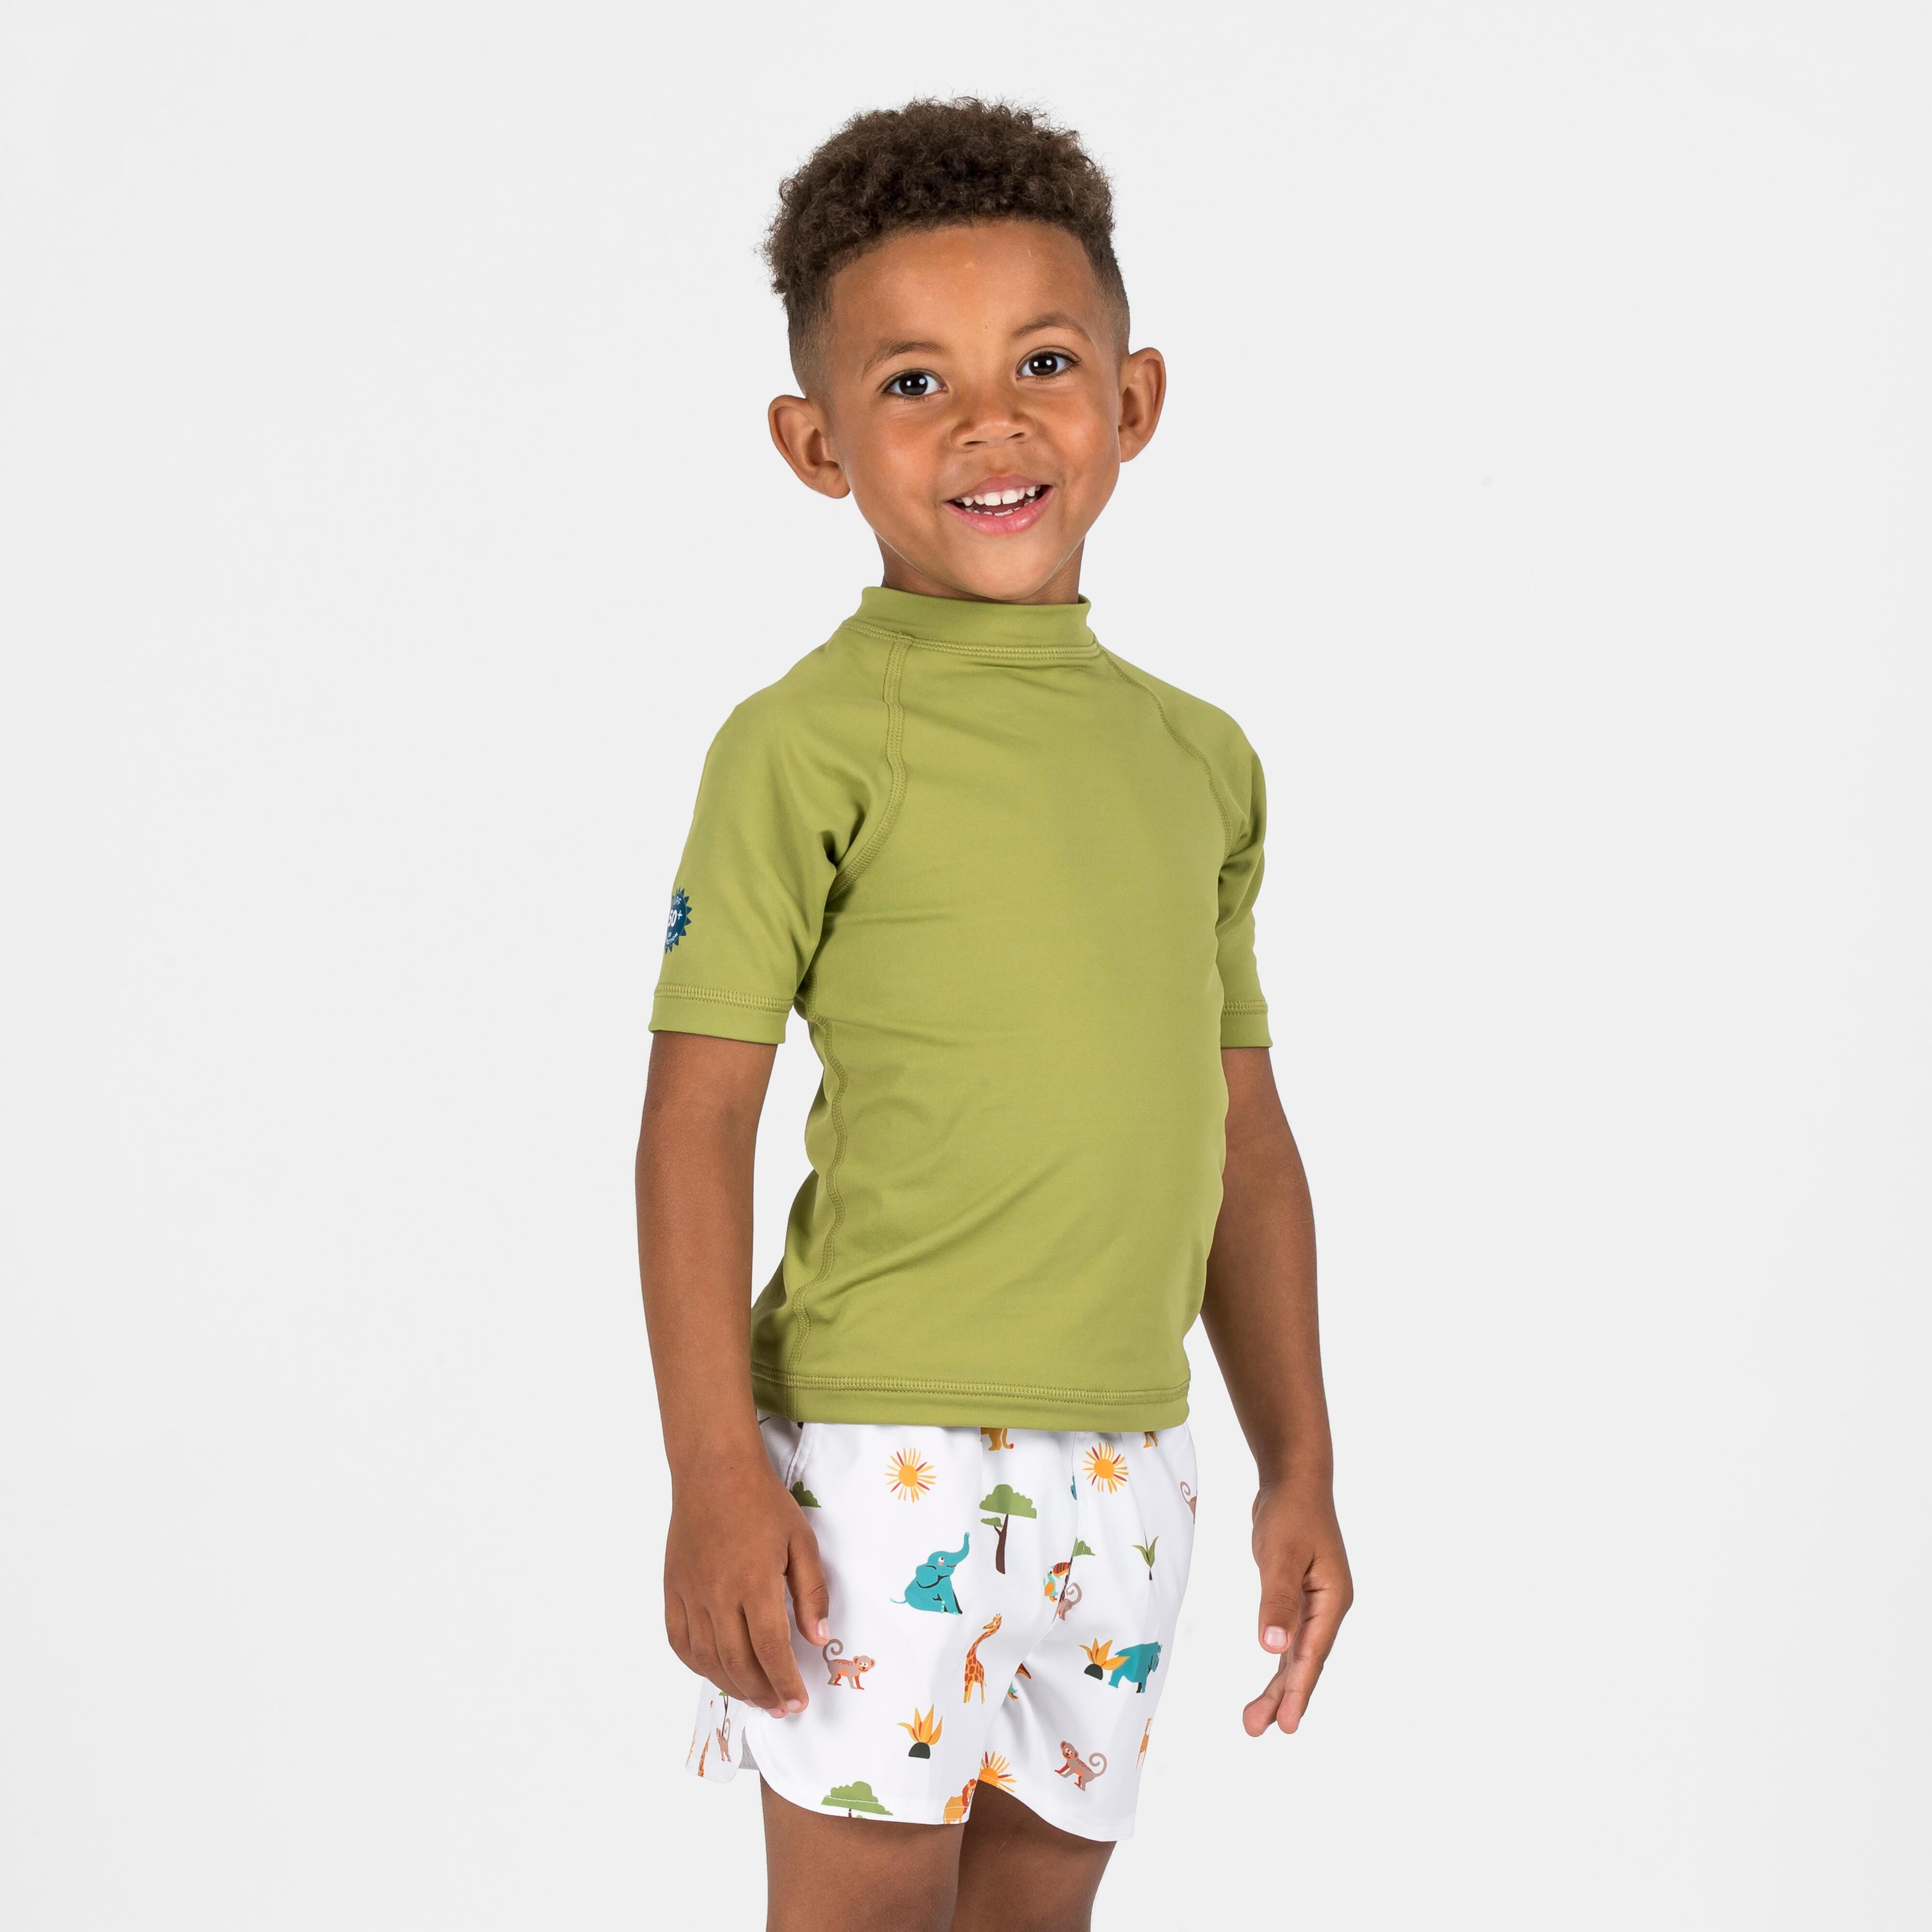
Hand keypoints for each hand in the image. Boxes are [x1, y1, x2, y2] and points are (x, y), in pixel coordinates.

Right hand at [663, 1453, 830, 1719]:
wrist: (714, 1470)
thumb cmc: (762, 1501)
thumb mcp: (801, 1541)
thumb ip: (811, 1592)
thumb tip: (818, 1638)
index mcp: (754, 1583)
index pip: (770, 1651)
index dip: (785, 1683)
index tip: (798, 1702)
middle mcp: (718, 1595)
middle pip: (737, 1663)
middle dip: (762, 1693)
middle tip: (780, 1706)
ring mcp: (690, 1593)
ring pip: (707, 1659)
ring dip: (732, 1686)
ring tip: (754, 1695)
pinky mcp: (672, 1588)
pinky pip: (679, 1640)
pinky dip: (696, 1664)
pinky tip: (715, 1671)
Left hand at [1245, 1476, 1351, 1735]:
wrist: (1293, 1480)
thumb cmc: (1290, 1512)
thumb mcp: (1280, 1554)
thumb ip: (1277, 1601)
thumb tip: (1273, 1647)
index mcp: (1332, 1599)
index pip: (1312, 1653)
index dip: (1298, 1690)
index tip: (1287, 1725)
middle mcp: (1327, 1607)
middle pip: (1305, 1661)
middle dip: (1283, 1697)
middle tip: (1256, 1729)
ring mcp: (1314, 1603)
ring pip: (1296, 1653)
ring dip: (1279, 1685)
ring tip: (1254, 1719)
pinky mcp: (1298, 1596)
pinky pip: (1290, 1638)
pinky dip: (1279, 1660)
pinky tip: (1271, 1681)